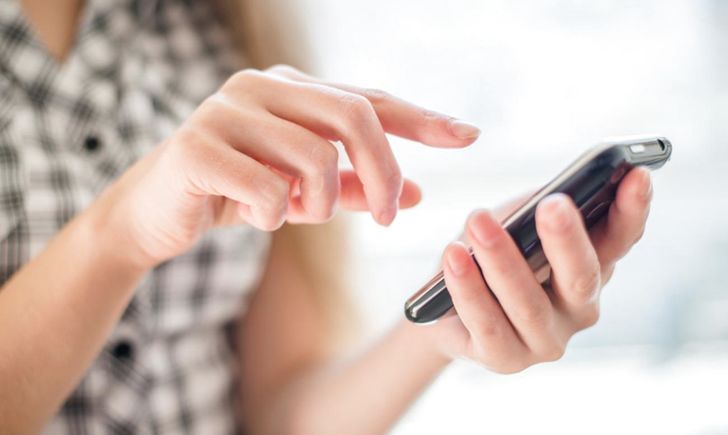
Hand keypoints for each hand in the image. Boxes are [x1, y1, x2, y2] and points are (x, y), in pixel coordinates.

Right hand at [96, 65, 480, 266]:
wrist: (155, 213)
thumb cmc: (235, 194)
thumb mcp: (303, 192)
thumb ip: (354, 186)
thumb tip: (414, 191)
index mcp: (291, 88)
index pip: (370, 98)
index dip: (423, 118)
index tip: (468, 137)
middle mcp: (262, 86)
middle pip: (354, 116)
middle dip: (383, 171)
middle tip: (388, 216)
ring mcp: (227, 110)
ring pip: (314, 156)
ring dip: (321, 202)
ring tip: (297, 212)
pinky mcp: (197, 146)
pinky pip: (267, 189)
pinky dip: (274, 216)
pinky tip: (253, 215)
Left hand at [428, 167, 651, 372]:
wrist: (442, 306)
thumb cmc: (488, 255)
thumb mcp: (513, 223)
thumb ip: (534, 209)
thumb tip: (549, 193)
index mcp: (592, 268)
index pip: (620, 240)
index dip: (631, 210)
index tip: (637, 175)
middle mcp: (579, 310)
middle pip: (582, 277)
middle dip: (568, 239)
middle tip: (553, 204)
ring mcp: (545, 340)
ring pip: (529, 303)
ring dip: (502, 259)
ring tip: (478, 221)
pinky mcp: (505, 359)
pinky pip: (488, 324)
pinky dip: (468, 287)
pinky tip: (453, 256)